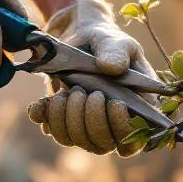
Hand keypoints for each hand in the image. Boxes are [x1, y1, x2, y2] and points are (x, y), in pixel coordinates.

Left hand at [26, 0, 154, 155]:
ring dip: (66, 118)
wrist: (78, 37)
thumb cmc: (106, 41)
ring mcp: (86, 125)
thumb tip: (113, 68)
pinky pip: (53, 131)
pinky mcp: (63, 120)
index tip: (114, 103)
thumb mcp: (115, 41)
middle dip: (90, 119)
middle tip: (82, 91)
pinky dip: (45, 116)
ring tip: (68, 90)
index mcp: (137, 109)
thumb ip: (117, 52)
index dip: (122, 128)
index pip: (134, 139)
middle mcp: (112, 123)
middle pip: (102, 144)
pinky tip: (45, 100)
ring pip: (75, 140)